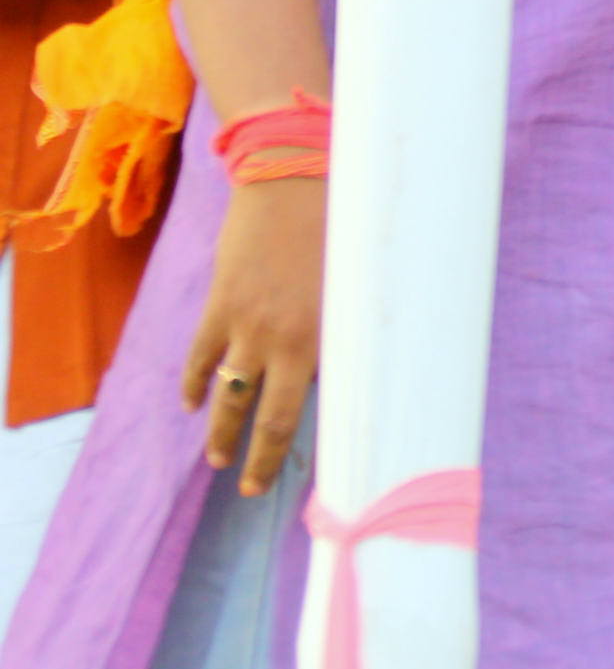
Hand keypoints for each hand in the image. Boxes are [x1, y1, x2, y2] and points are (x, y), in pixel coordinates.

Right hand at [183, 173, 327, 496]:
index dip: (292, 449)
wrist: (296, 179)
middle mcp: (284, 341)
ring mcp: (246, 325)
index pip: (305, 413)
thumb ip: (356, 328)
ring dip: (220, 432)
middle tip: (250, 489)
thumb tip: (356, 367)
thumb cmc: (347, 227)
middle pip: (262, 418)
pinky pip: (202, 357)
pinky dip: (196, 384)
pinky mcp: (220, 304)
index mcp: (327, 340)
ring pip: (227, 397)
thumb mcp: (363, 284)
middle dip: (254, 459)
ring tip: (219, 459)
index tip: (294, 478)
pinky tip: (194, 403)